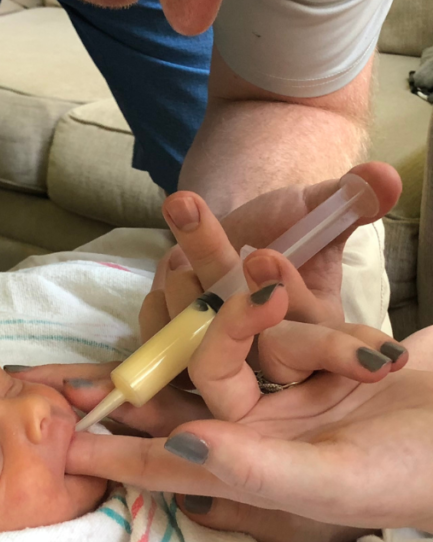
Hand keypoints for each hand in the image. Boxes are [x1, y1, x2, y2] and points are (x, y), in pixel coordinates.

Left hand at [24, 258, 415, 541]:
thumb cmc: (418, 471)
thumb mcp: (335, 476)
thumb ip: (253, 468)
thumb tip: (177, 449)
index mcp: (258, 471)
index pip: (172, 462)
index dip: (118, 453)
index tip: (62, 437)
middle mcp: (267, 431)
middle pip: (196, 378)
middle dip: (163, 334)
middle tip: (130, 286)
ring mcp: (296, 389)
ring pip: (236, 330)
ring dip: (212, 278)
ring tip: (181, 220)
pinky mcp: (328, 353)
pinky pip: (286, 310)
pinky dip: (271, 274)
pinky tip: (251, 236)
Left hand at [139, 161, 401, 341]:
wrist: (240, 228)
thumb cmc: (286, 225)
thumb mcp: (317, 209)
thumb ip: (350, 199)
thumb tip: (383, 177)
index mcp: (316, 332)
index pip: (310, 333)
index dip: (286, 297)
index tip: (264, 256)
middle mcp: (270, 359)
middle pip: (252, 347)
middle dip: (233, 307)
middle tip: (217, 256)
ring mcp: (223, 364)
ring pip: (200, 348)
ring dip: (189, 295)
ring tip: (184, 246)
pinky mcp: (182, 360)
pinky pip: (163, 346)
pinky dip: (158, 309)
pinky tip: (170, 269)